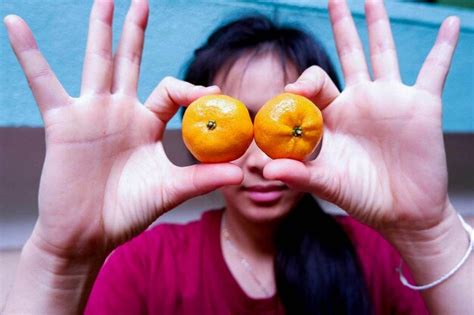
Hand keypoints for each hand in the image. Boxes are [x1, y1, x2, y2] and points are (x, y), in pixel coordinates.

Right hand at [4, 0, 241, 258]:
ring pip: (96, 63)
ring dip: (100, 30)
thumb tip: (241, 173)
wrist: (87, 235)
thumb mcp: (169, 191)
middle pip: (130, 62)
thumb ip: (202, 178)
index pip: (171, 91)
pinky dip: (29, 54)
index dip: (192, 88)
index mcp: (146, 124)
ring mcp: (90, 113)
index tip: (213, 91)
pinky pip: (43, 81)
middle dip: (135, 33)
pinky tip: (15, 23)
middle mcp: (119, 112)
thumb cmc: (128, 212)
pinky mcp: (62, 122)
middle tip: (142, 1)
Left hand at [264, 0, 459, 232]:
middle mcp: (359, 101)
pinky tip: (451, 24)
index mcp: (333, 116)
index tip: (292, 91)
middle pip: (348, 54)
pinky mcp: (421, 105)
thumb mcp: (329, 184)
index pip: (314, 86)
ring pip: (383, 52)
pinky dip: (443, 47)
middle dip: (341, 27)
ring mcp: (390, 99)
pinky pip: (434, 69)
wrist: (403, 213)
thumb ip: (300, 175)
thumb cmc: (362, 197)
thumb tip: (265, 171)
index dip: (302, 83)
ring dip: (378, 24)